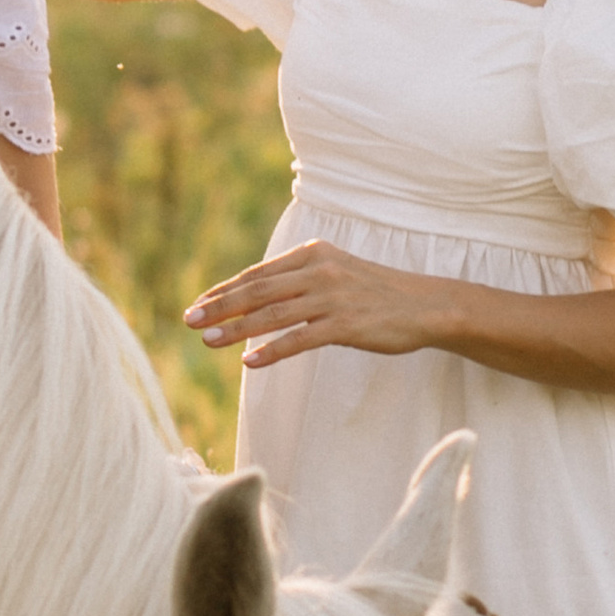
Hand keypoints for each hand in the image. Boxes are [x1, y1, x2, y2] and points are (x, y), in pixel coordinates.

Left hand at [185, 241, 444, 370]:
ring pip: (272, 314)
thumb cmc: (376, 293)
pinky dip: (272, 350)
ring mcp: (332, 296)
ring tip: (208, 341)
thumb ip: (299, 280)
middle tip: (189, 321)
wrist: (425, 305)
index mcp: (313, 253)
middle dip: (220, 307)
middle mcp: (319, 270)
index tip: (199, 304)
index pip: (258, 273)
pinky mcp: (346, 324)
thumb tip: (257, 296)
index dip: (225, 290)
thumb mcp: (335, 273)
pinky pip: (300, 338)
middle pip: (258, 290)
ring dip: (236, 329)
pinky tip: (250, 362)